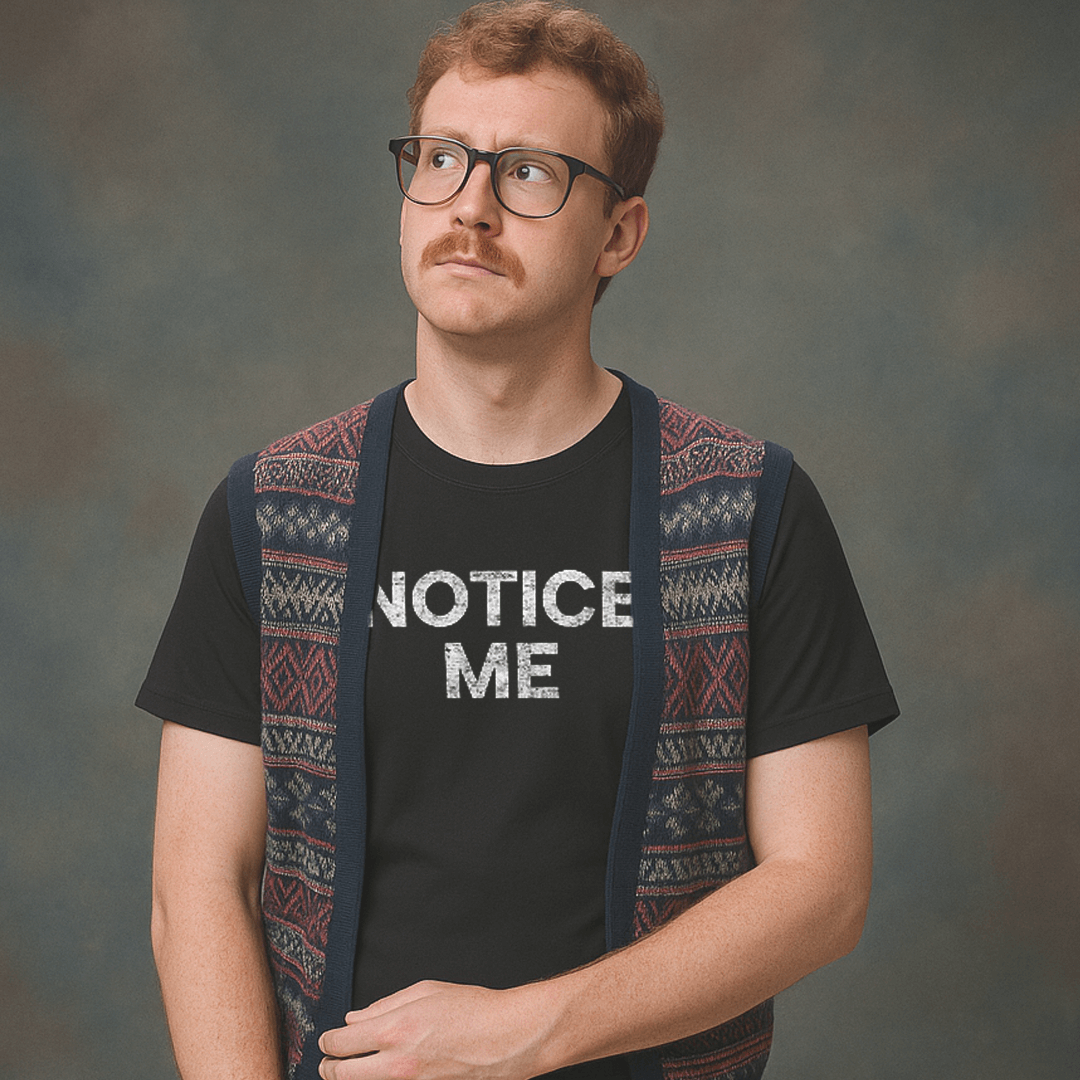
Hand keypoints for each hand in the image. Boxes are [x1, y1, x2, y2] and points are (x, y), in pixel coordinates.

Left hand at [317, 979, 551, 1079]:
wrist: (504, 1038)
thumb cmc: (471, 1009)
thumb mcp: (424, 991)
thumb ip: (384, 1005)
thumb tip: (356, 1018)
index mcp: (394, 1029)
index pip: (341, 1042)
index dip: (327, 1041)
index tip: (326, 1039)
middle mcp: (396, 1062)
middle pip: (342, 1074)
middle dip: (329, 1067)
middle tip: (327, 1061)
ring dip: (350, 1077)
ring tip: (347, 1069)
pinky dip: (378, 1079)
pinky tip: (380, 1071)